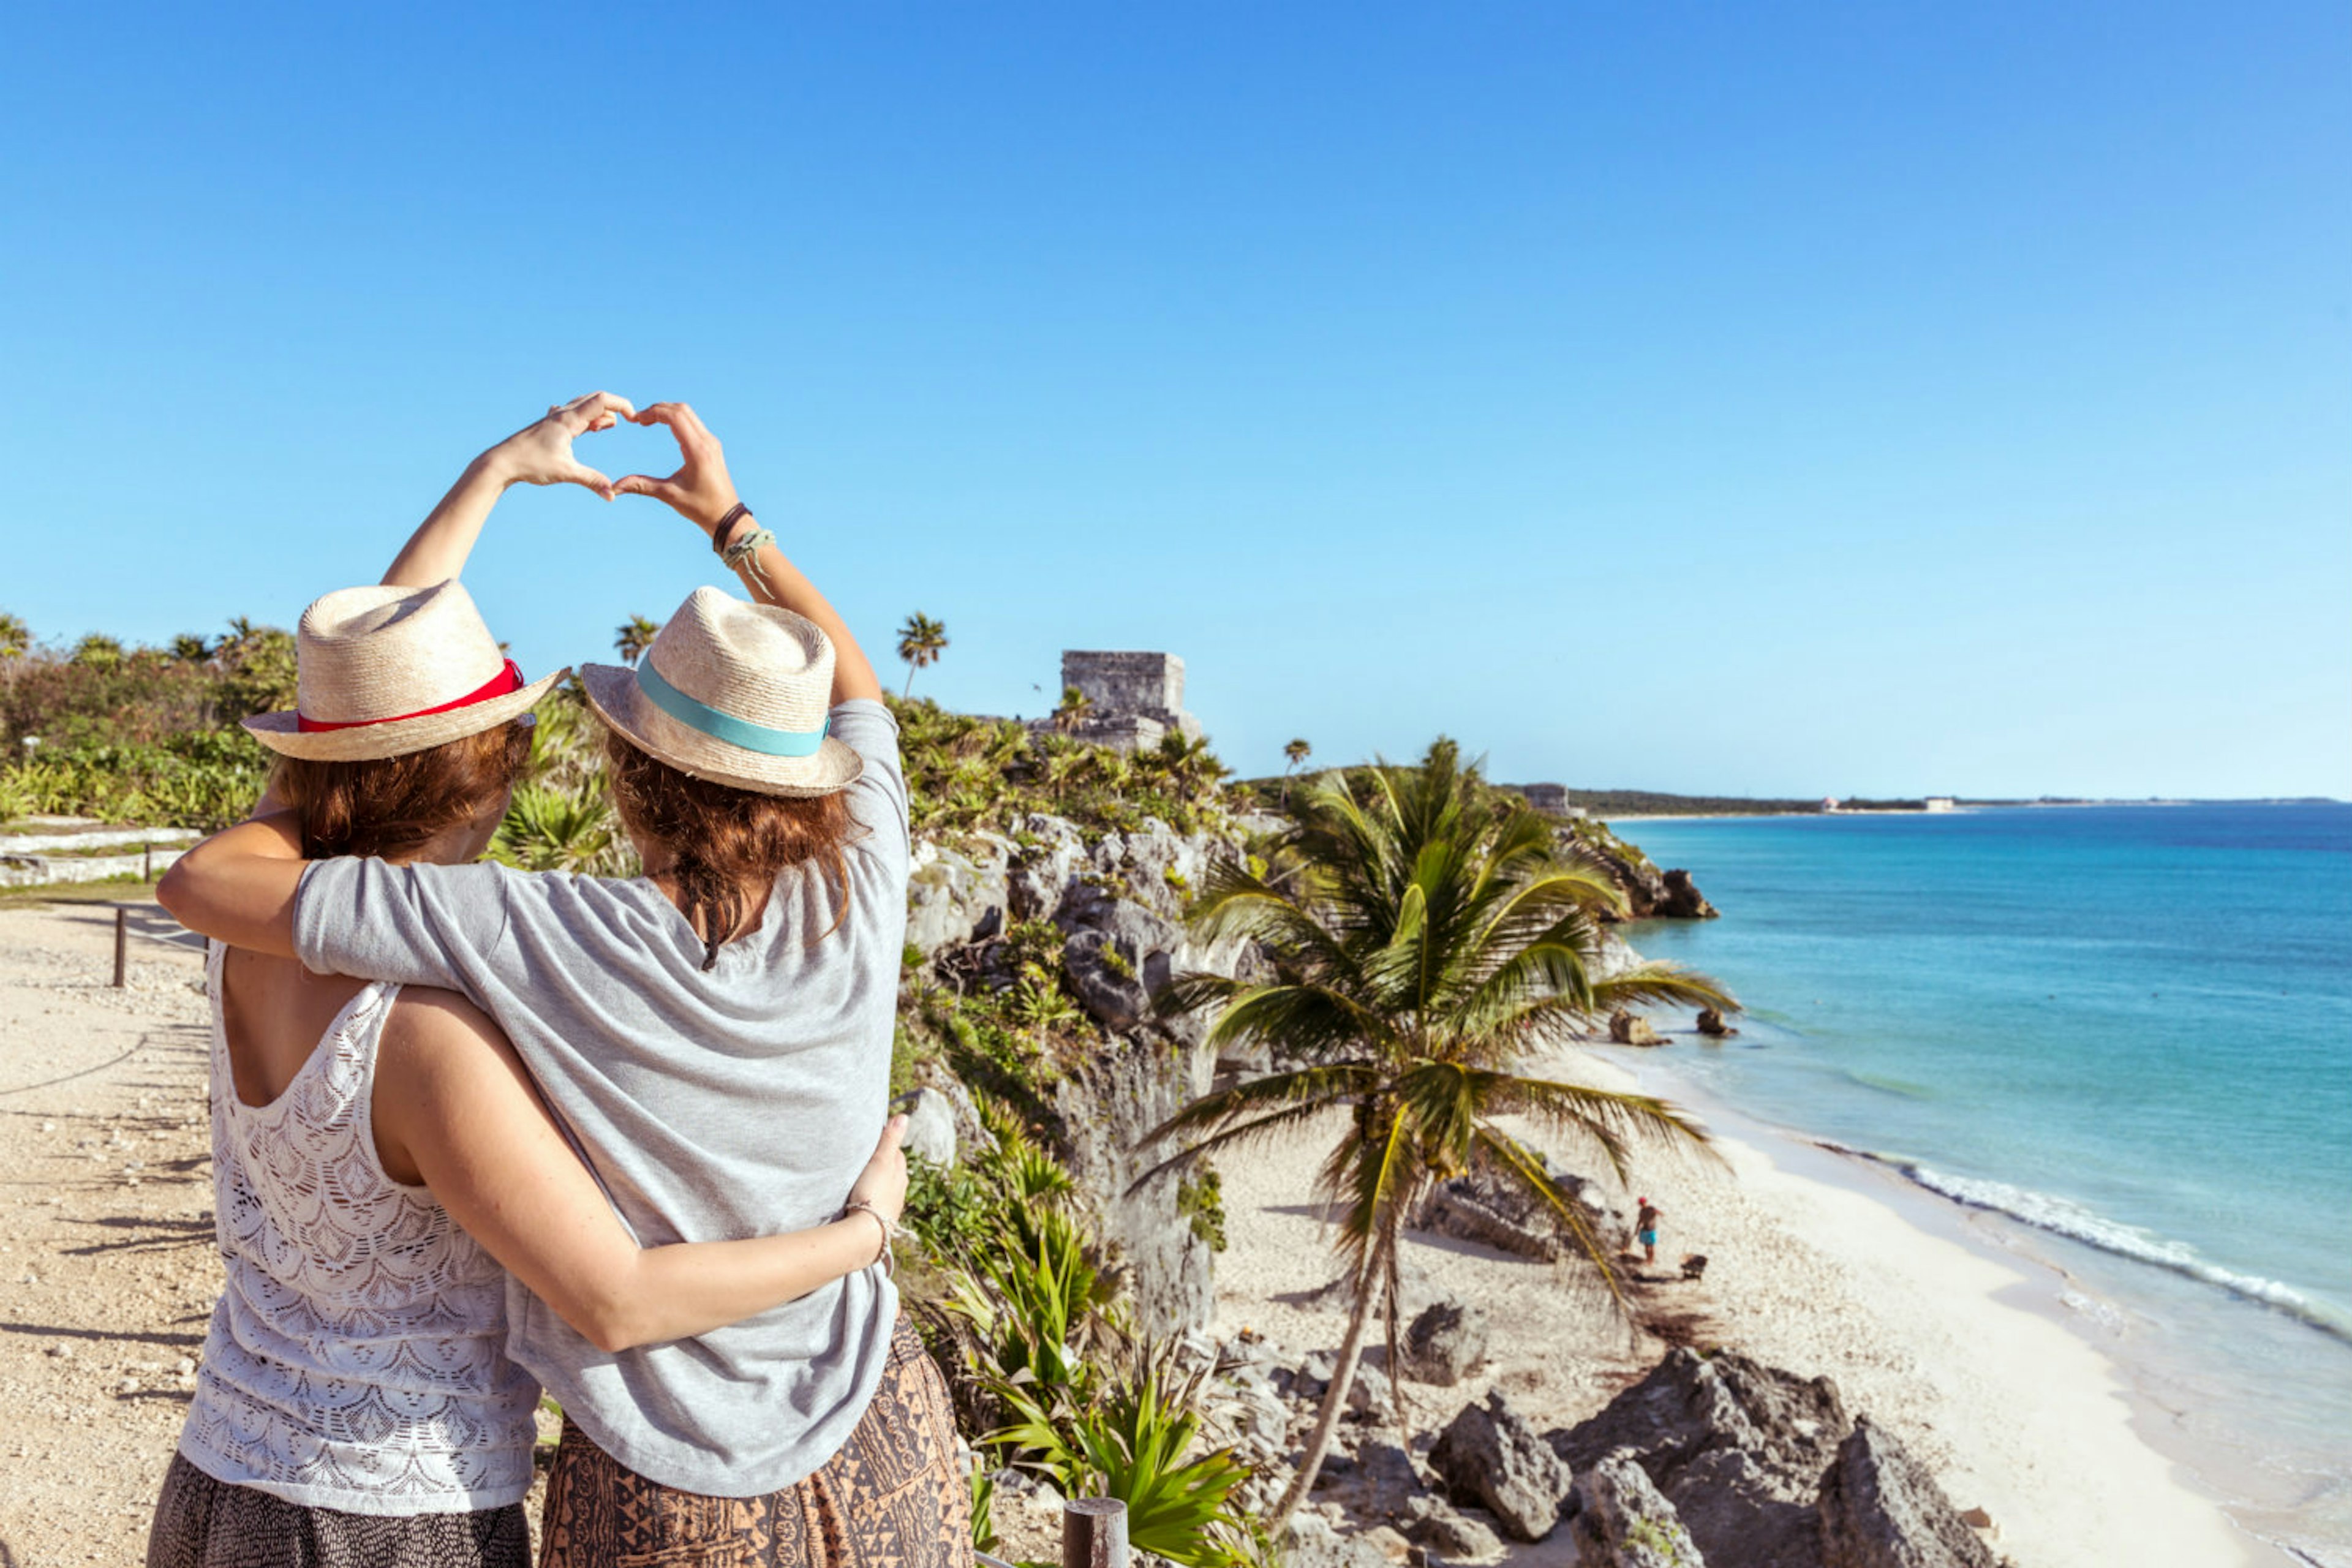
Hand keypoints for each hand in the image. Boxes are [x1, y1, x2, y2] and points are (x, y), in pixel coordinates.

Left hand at [479, 392, 635, 498]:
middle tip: (626, 421)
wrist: (502, 461)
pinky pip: (574, 413)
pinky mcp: (549, 425)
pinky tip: (590, 428)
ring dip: (600, 412)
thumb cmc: (530, 464)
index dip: (622, 405)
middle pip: (594, 399)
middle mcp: (562, 414)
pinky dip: (587, 417)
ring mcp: (554, 418)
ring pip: (583, 405)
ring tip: (608, 427)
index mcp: (569, 420)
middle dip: (614, 408)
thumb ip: (591, 480)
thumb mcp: (565, 472)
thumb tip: (612, 495)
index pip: (601, 400)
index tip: (634, 418)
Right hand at [614, 401, 741, 534]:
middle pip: (681, 409)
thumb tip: (615, 487)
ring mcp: (712, 443)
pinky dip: (677, 420)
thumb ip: (642, 486)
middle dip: (658, 409)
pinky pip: (694, 423)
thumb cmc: (701, 508)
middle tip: (640, 419)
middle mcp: (707, 441)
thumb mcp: (669, 495)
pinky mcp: (712, 447)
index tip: (637, 420)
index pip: (675, 416)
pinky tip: (665, 428)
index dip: (653, 412)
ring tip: (648, 421)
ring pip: (689, 414)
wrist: (727, 517)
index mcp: (698, 450)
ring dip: (668, 413)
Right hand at [847, 1114, 909, 1228]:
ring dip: (878, 1183)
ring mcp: (892, 1206)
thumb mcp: (881, 1162)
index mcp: (900, 1174)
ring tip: (865, 1179)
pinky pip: (878, 1203)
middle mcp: (900, 1190)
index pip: (896, 1154)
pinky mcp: (881, 1219)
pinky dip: (873, 1198)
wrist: (867, 1232)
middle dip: (884, 1164)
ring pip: (886, 1189)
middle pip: (893, 1172)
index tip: (876, 1140)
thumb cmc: (873, 1193)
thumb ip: (890, 1140)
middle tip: (869, 1158)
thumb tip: (904, 1117)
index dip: (887, 1146)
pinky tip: (865, 1201)